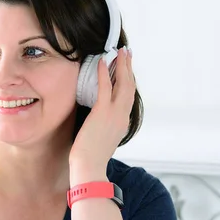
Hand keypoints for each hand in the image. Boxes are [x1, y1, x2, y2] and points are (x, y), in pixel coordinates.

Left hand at [69, 46, 134, 183]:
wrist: (89, 167)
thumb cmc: (91, 158)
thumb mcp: (102, 140)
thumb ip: (105, 128)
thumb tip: (100, 123)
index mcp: (123, 123)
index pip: (128, 97)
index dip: (128, 80)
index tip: (127, 69)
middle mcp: (122, 116)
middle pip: (130, 86)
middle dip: (129, 68)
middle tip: (128, 53)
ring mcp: (114, 114)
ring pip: (123, 84)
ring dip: (122, 66)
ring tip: (120, 52)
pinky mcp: (102, 112)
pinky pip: (105, 87)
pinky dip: (105, 73)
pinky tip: (103, 61)